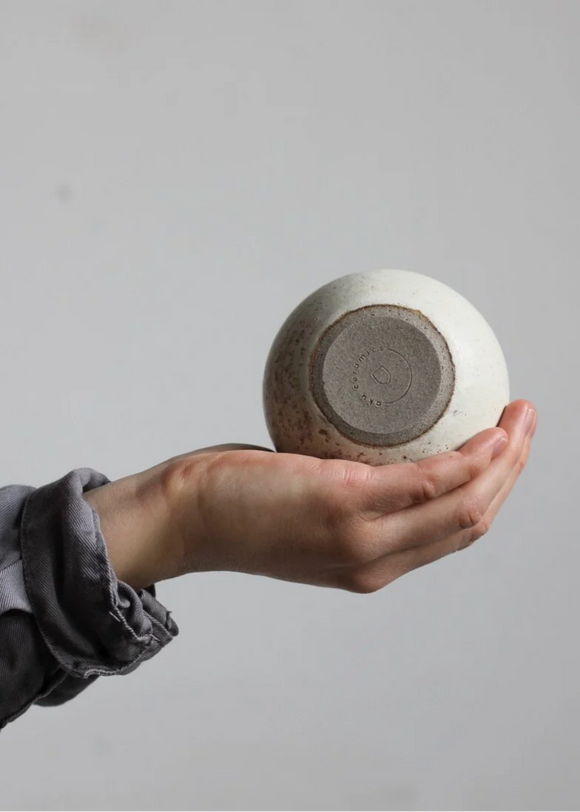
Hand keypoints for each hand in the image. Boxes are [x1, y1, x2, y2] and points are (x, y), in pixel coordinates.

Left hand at [160, 399, 535, 592]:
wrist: (182, 520)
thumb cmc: (237, 505)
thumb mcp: (302, 512)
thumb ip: (342, 492)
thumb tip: (360, 447)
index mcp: (370, 564)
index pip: (450, 535)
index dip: (491, 494)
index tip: (506, 452)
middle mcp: (375, 561)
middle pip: (472, 520)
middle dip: (513, 471)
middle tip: (526, 422)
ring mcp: (361, 538)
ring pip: (464, 503)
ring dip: (505, 458)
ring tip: (519, 416)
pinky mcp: (343, 506)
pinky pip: (426, 482)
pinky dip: (466, 459)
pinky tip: (486, 432)